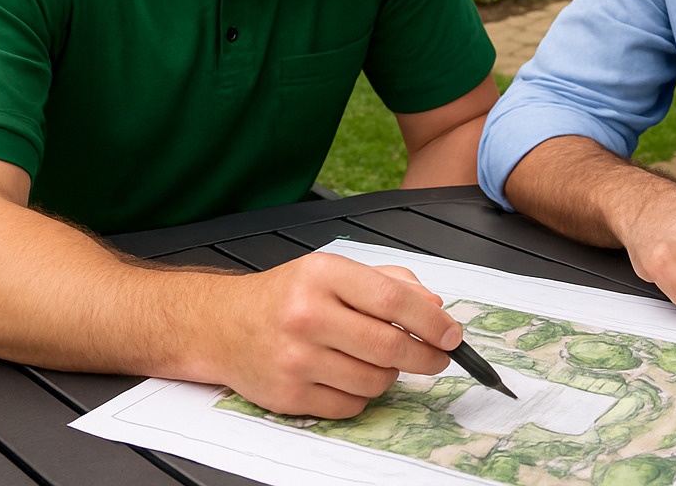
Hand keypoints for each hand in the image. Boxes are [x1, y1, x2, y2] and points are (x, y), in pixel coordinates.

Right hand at [214, 253, 459, 417]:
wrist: (223, 325)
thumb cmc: (285, 296)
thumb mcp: (332, 271)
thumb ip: (388, 282)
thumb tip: (435, 306)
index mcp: (323, 275)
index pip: (392, 300)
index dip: (432, 321)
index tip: (452, 334)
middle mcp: (307, 315)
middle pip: (389, 346)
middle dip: (426, 356)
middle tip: (437, 357)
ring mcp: (296, 359)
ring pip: (374, 380)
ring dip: (389, 374)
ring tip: (376, 359)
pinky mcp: (289, 394)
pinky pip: (350, 405)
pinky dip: (361, 394)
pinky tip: (349, 375)